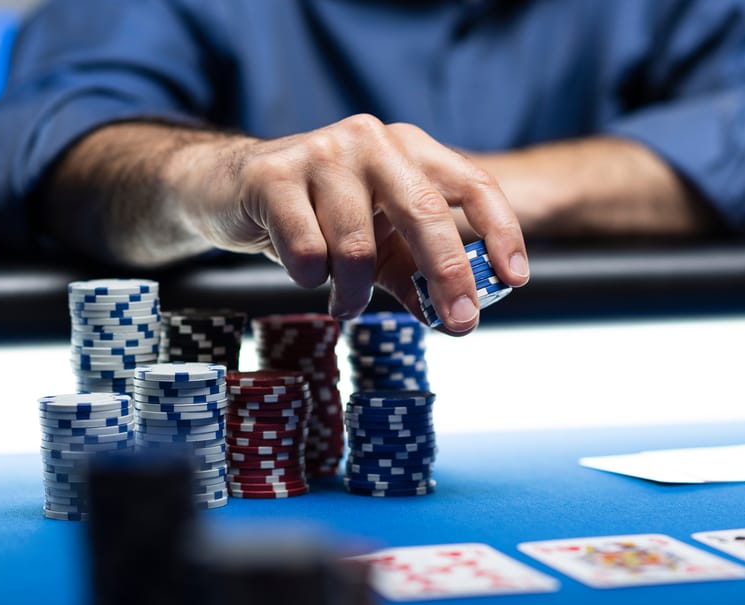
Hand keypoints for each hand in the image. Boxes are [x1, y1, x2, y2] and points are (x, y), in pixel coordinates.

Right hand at [168, 114, 529, 333]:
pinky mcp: (273, 175)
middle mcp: (372, 140)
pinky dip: (311, 278)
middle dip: (448, 274)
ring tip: (345, 301)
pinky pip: (309, 250)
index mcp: (409, 149)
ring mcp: (322, 151)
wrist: (229, 189)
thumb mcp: (377, 243)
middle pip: (424, 212)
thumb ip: (415, 275)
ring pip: (357, 245)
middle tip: (461, 323)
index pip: (472, 183)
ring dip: (354, 292)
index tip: (514, 279)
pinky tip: (305, 273)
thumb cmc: (318, 216)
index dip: (501, 231)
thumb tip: (456, 320)